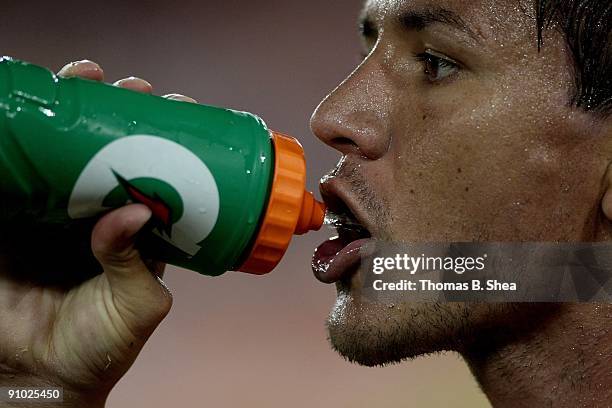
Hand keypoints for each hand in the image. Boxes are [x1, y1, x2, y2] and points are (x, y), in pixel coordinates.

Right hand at [0, 60, 196, 406]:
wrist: (36, 378)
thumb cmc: (99, 347)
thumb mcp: (136, 306)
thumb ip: (138, 263)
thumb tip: (136, 211)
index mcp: (137, 229)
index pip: (156, 171)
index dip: (168, 138)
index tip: (179, 108)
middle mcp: (97, 210)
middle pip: (111, 147)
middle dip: (120, 112)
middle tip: (133, 89)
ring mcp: (53, 209)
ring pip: (64, 147)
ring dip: (73, 109)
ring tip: (86, 77)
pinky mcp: (13, 212)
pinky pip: (15, 166)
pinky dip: (21, 134)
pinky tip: (30, 104)